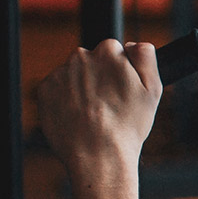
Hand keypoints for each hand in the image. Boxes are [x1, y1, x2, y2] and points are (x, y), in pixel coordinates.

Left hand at [38, 39, 161, 175]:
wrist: (98, 154)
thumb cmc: (127, 126)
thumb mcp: (152, 90)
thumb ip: (146, 58)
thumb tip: (135, 43)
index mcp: (107, 53)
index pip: (113, 50)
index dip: (120, 70)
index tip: (121, 90)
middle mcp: (80, 57)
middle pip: (91, 61)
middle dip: (98, 77)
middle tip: (108, 104)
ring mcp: (60, 73)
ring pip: (73, 75)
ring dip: (81, 88)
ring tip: (93, 114)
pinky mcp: (45, 89)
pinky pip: (57, 89)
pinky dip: (65, 100)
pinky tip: (78, 117)